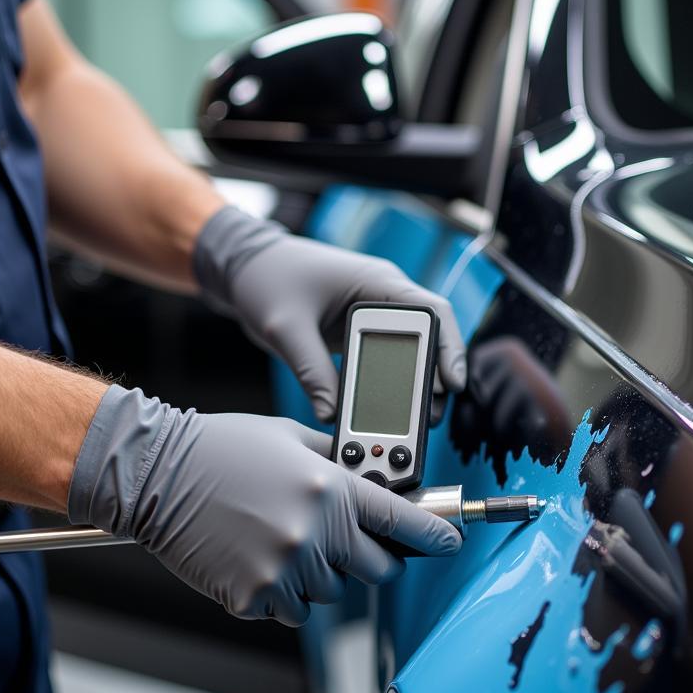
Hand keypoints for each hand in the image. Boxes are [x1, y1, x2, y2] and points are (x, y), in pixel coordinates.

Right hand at [69, 386, 462, 625]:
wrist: (158, 474)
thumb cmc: (222, 448)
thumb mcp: (290, 438)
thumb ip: (336, 460)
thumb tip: (370, 477)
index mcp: (331, 489)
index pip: (403, 520)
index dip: (435, 534)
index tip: (451, 541)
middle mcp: (316, 532)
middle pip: (378, 570)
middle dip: (372, 559)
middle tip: (347, 544)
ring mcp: (286, 569)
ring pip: (329, 593)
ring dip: (316, 575)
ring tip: (278, 540)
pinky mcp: (254, 597)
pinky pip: (288, 610)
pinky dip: (280, 594)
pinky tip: (254, 558)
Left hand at [192, 206, 467, 419]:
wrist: (242, 267)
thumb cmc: (265, 278)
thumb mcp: (285, 328)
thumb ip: (310, 370)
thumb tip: (330, 414)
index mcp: (376, 282)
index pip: (432, 311)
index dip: (449, 348)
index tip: (451, 384)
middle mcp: (381, 297)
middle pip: (427, 339)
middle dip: (433, 379)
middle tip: (432, 417)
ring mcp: (370, 316)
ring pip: (408, 354)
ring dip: (412, 388)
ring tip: (414, 425)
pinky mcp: (355, 335)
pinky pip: (381, 363)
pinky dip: (385, 387)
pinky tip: (383, 415)